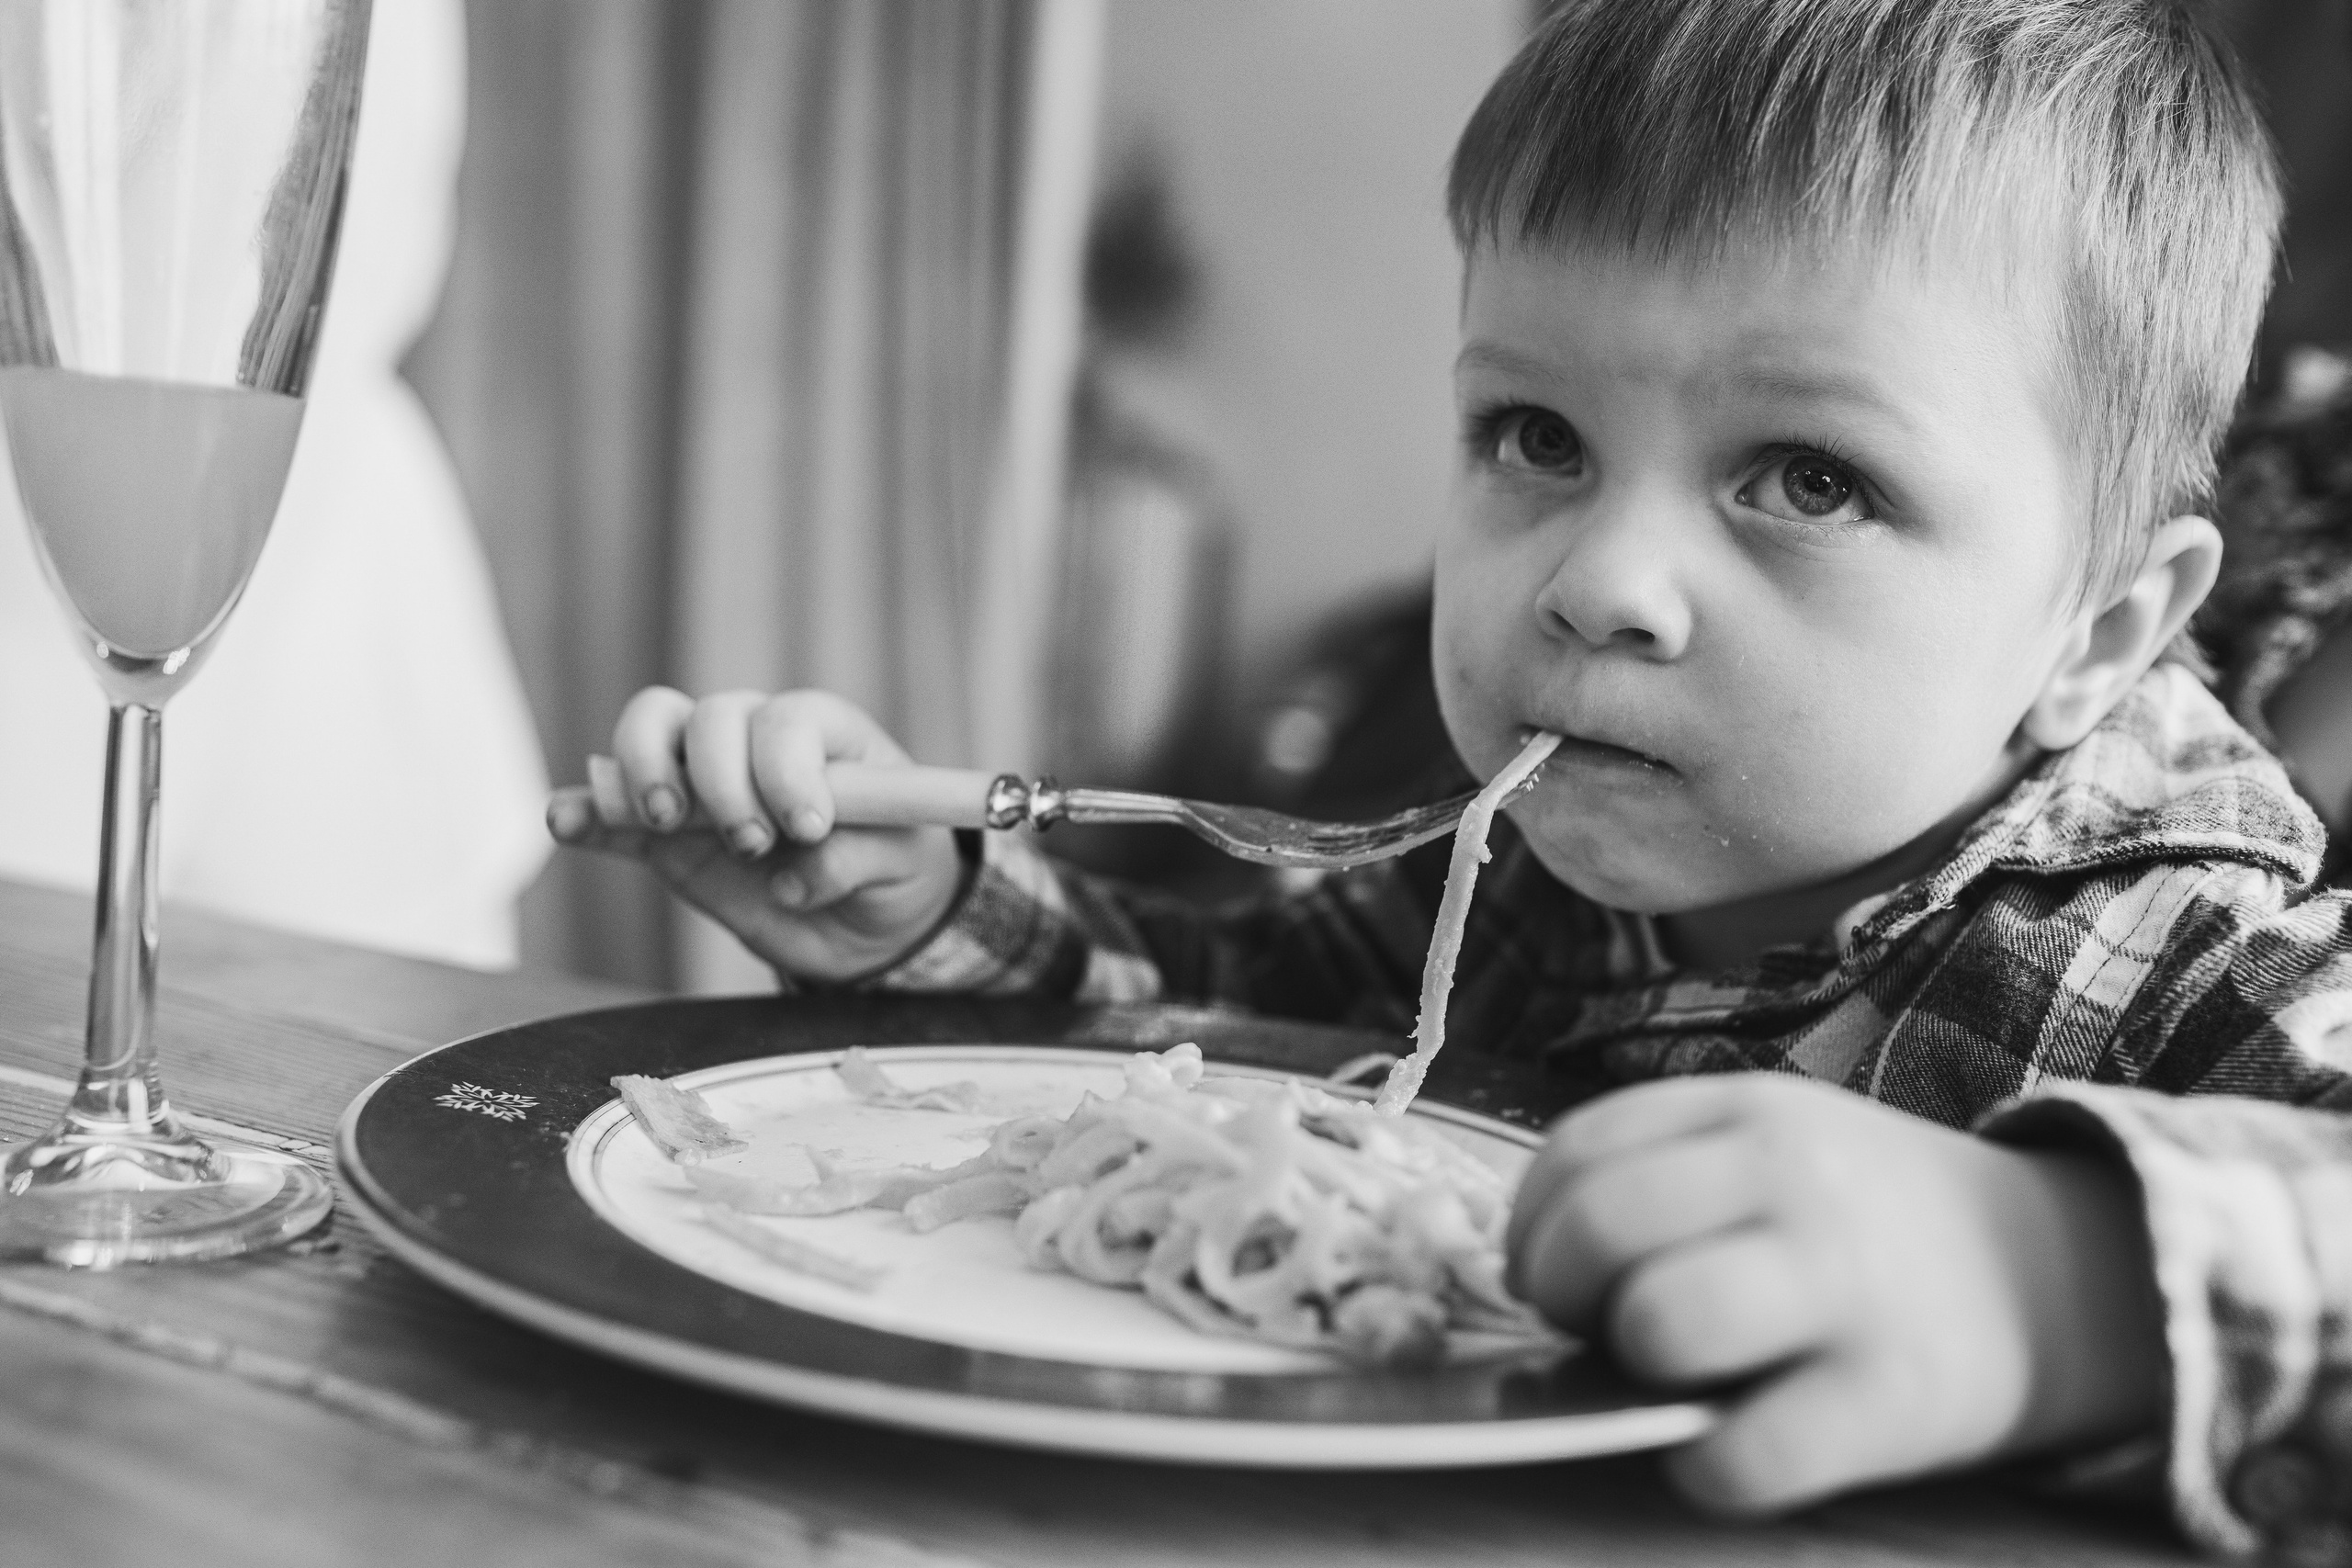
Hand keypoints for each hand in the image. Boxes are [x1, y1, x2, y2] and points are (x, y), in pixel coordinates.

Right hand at [546, 687, 963, 982]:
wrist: (867, 916)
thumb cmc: (895, 866)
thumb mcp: (905, 862)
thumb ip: (859, 859)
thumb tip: (792, 878)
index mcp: (822, 733)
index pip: (786, 720)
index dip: (786, 768)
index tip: (809, 826)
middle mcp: (754, 741)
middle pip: (711, 718)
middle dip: (721, 779)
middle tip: (751, 842)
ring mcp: (702, 782)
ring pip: (652, 732)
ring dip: (645, 769)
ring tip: (664, 821)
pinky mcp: (666, 836)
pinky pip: (613, 813)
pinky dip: (585, 812)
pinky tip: (564, 820)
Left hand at [1505, 1074, 2165, 1512]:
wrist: (2062, 1276)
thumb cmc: (1868, 1220)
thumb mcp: (1774, 1149)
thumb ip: (1665, 1174)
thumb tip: (1533, 1266)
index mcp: (1749, 1110)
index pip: (1580, 1150)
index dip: (1530, 1225)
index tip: (1543, 1270)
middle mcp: (1794, 1177)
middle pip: (1601, 1227)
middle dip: (1563, 1291)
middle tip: (1596, 1323)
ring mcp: (1845, 1283)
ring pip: (1662, 1321)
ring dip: (1635, 1368)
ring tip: (1671, 1375)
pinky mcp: (1889, 1401)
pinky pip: (1740, 1455)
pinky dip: (1709, 1469)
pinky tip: (1731, 1445)